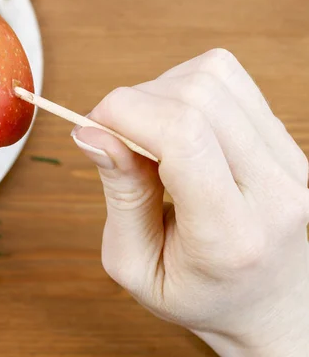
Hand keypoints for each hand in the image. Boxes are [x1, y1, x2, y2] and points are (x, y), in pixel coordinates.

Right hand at [72, 49, 308, 355]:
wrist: (265, 303)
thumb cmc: (197, 294)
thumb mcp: (135, 266)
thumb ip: (120, 195)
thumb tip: (92, 131)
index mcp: (230, 236)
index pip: (183, 136)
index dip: (125, 112)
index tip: (92, 127)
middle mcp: (275, 191)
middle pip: (199, 96)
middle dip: (136, 101)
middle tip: (114, 135)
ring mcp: (291, 162)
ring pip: (216, 76)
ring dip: (162, 91)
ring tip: (147, 134)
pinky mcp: (289, 142)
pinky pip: (231, 82)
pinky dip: (187, 90)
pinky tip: (176, 126)